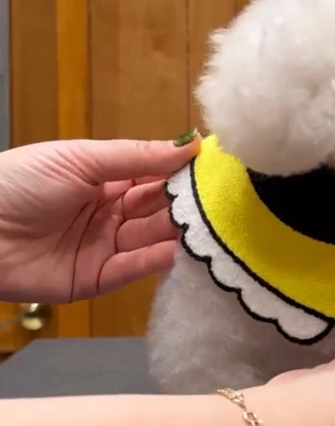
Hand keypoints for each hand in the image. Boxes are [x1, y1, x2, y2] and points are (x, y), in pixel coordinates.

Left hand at [0, 134, 200, 302]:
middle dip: (187, 206)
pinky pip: (131, 270)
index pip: (156, 176)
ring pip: (151, 239)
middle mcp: (111, 213)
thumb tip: (190, 145)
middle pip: (159, 209)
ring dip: (178, 233)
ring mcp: (104, 247)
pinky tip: (178, 250)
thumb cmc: (19, 182)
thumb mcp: (80, 158)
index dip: (184, 174)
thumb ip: (137, 156)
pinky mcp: (94, 280)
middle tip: (222, 204)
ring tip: (209, 228)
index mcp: (106, 179)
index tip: (220, 171)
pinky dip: (155, 261)